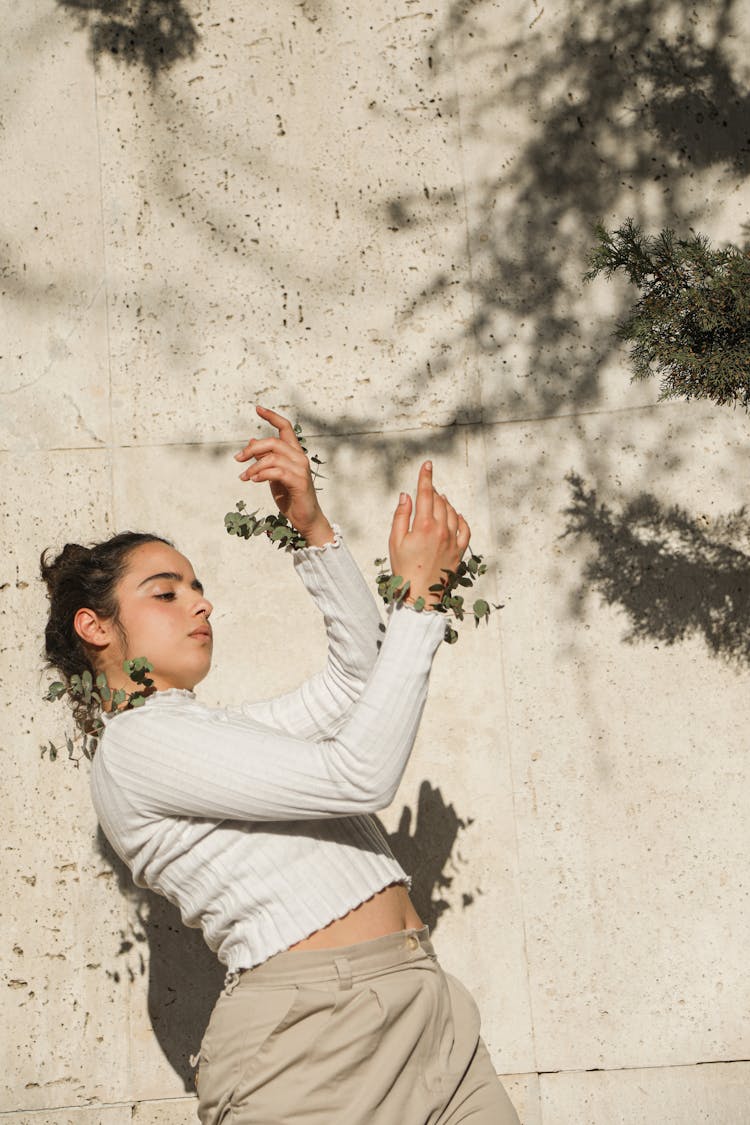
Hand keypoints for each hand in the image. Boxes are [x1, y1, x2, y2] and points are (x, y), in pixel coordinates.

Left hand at [234, 407, 333, 546]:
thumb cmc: (290, 497)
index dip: (272, 416)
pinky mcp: (299, 481)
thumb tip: (251, 442)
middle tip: (238, 459)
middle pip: (273, 441)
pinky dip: (261, 474)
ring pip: (272, 457)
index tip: (257, 408)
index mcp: (294, 453)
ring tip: (244, 477)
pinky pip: (276, 472)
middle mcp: (299, 457)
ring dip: (253, 467)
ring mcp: (300, 469)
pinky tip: (254, 480)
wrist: (305, 518)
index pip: (285, 428)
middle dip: (252, 449)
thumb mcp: (273, 475)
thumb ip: (265, 459)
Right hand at [388, 462, 469, 606]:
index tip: (428, 465)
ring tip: (438, 500)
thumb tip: (406, 496)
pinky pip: (465, 529)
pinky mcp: (460, 551)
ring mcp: (453, 540)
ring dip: (445, 503)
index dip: (426, 477)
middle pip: (440, 501)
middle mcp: (442, 530)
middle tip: (427, 488)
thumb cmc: (403, 569)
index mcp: (424, 526)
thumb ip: (401, 516)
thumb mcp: (395, 541)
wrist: (420, 596)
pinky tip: (456, 516)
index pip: (426, 494)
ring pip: (452, 512)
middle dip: (433, 492)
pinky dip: (460, 519)